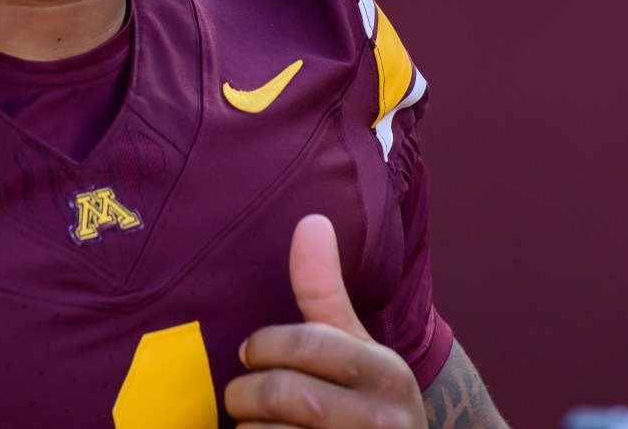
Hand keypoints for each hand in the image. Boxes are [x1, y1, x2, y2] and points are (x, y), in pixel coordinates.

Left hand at [226, 215, 426, 427]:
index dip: (265, 345)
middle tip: (240, 395)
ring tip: (257, 425)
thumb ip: (325, 291)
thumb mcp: (355, 348)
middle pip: (288, 393)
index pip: (311, 344)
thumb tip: (311, 220)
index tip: (249, 352)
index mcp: (387, 373)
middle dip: (246, 392)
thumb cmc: (363, 403)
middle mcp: (385, 420)